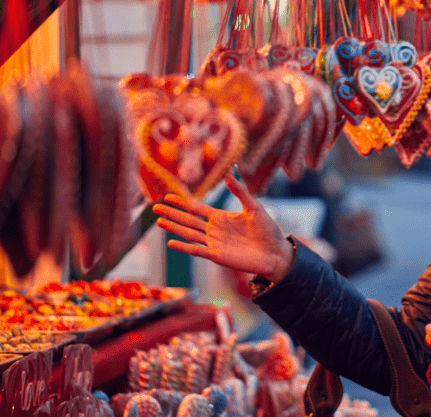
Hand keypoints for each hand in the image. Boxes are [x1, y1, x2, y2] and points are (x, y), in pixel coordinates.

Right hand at [152, 172, 294, 282]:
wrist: (275, 253)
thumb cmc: (268, 230)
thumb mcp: (254, 207)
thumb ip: (240, 192)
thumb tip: (228, 174)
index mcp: (221, 217)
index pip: (196, 208)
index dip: (182, 202)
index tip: (167, 195)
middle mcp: (214, 230)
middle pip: (188, 220)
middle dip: (172, 213)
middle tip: (154, 207)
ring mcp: (214, 243)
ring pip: (189, 234)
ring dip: (174, 228)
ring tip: (159, 221)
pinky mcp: (217, 256)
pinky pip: (197, 251)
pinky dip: (184, 247)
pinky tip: (171, 242)